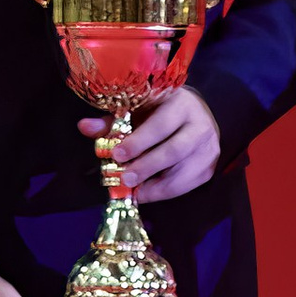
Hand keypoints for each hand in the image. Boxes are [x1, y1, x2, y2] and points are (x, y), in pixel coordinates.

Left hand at [80, 87, 220, 203]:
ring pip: (184, 171)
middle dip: (147, 167)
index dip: (139, 141)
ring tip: (135, 191)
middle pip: (175, 150)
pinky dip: (166, 192)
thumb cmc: (158, 111)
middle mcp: (201, 124)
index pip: (161, 125)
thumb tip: (84, 127)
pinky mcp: (210, 165)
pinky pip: (189, 184)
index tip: (117, 155)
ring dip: (156, 185)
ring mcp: (210, 146)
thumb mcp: (136, 110)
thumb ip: (111, 121)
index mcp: (180, 104)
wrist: (193, 114)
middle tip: (124, 179)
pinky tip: (147, 193)